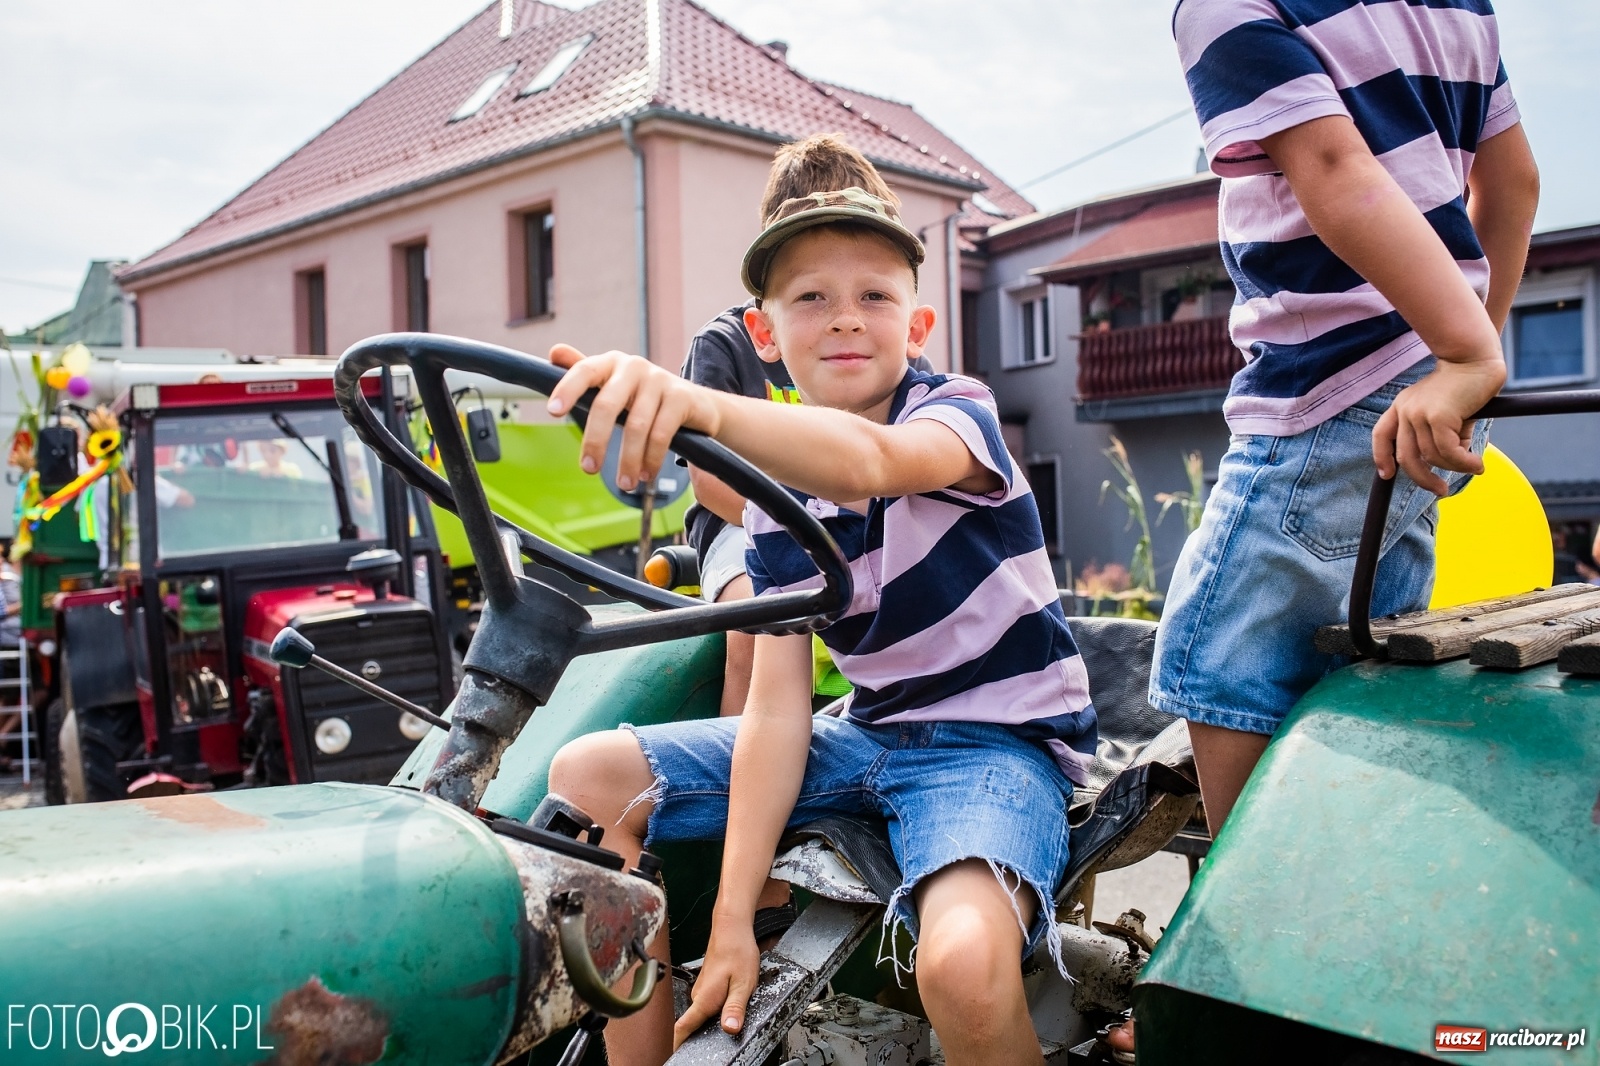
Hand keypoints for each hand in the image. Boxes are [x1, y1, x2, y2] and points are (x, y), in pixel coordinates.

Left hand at [545, 344, 718, 491]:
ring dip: (627, 459)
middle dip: (595, 440)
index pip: (585, 370)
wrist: (697, 404)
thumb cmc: (645, 398)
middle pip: (607, 404)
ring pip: (636, 425)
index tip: (553, 412)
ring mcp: (659, 380)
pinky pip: (661, 434)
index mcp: (612, 363)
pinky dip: (651, 459)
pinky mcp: (681, 397)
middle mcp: (634, 366)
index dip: (568, 389)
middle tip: (588, 468)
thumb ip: (584, 374)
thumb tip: (554, 352)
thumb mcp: (615, 386)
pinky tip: (646, 474)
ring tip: (624, 483)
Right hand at [672, 922, 760, 1047]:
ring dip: (712, 1021)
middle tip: (720, 1041)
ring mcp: (701, 990)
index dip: (678, 1044)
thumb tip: (730, 1029)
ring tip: (729, 1020)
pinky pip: (707, 1005)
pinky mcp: (707, 985)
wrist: (732, 928)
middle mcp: (699, 996)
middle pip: (694, 1025)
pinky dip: (715, 1010)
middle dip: (703, 1036)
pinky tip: (729, 1004)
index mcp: (704, 999)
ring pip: (702, 1014)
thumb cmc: (737, 951)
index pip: (683, 1027)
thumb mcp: (742, 983)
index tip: (677, 1056)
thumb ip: (735, 1008)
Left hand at [1372, 358, 1504, 495]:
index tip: (1387, 475)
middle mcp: (1405, 410)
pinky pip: (1448, 452)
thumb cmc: (1463, 385)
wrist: (1474, 358)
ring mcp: (1419, 413)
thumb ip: (1440, 435)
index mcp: (1401, 406)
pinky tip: (1476, 465)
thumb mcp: (1444, 411)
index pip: (1381, 435)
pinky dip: (1463, 463)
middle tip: (1440, 490)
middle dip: (1422, 479)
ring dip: (1455, 468)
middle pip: (1406, 457)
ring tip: (1474, 466)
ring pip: (1432, 456)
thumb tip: (1451, 462)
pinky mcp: (1438, 416)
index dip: (1381, 457)